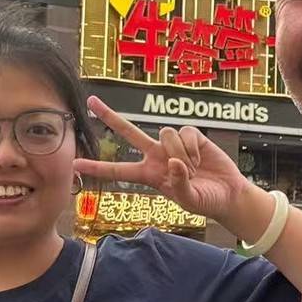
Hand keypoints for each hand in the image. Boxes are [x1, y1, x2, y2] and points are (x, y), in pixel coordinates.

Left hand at [74, 96, 267, 232]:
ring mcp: (172, 143)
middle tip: (91, 101)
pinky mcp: (190, 135)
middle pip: (128, 131)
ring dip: (181, 153)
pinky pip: (184, 133)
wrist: (228, 193)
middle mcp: (156, 155)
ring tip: (193, 169)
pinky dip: (193, 148)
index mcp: (148, 174)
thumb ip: (179, 185)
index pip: (117, 170)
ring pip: (165, 134)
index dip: (97, 167)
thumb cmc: (204, 200)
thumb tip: (174, 162)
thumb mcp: (189, 200)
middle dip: (110, 116)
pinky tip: (201, 158)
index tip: (74, 164)